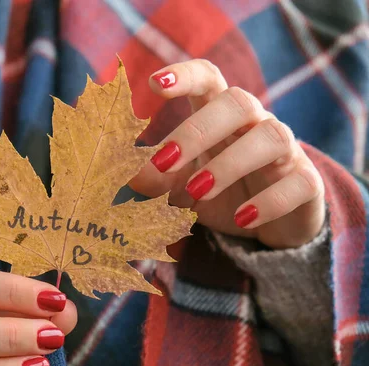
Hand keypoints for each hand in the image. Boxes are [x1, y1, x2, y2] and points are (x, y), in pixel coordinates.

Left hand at [130, 59, 324, 248]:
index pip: (208, 78)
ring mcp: (286, 150)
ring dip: (229, 164)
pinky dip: (269, 201)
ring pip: (270, 137)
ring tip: (197, 192)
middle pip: (237, 102)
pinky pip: (298, 183)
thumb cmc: (218, 191)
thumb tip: (125, 175)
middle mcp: (255, 123)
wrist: (267, 223)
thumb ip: (156, 177)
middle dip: (198, 130)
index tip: (152, 85)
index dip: (183, 76)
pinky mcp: (307, 183)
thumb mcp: (180, 185)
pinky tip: (242, 219)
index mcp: (220, 115)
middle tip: (164, 162)